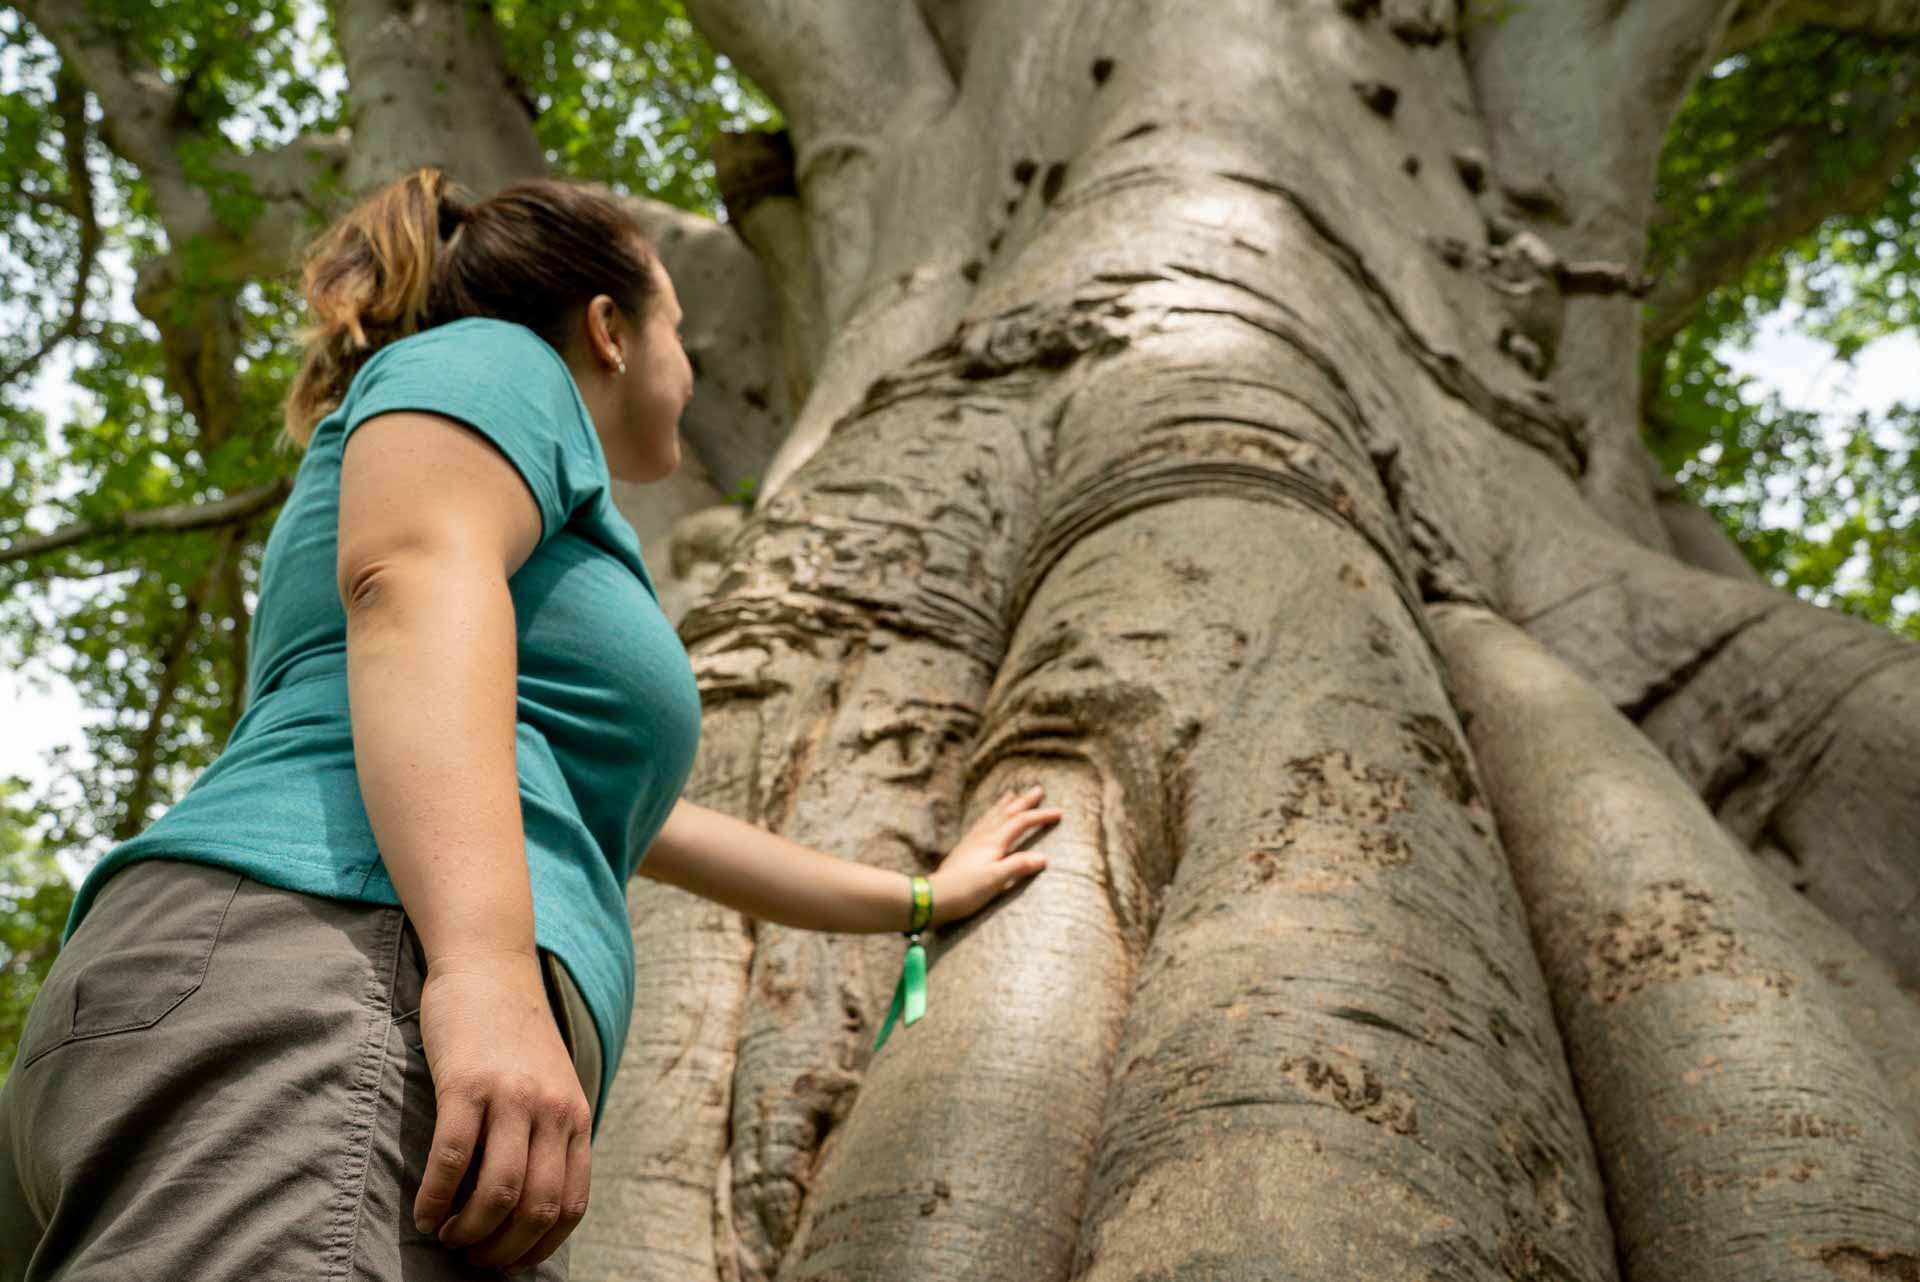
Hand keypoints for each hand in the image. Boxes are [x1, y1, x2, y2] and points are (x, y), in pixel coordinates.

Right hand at [413, 950, 592, 1275]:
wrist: (489, 966)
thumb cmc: (513, 1033)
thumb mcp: (552, 1082)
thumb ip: (549, 1132)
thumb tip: (530, 1203)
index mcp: (575, 1115)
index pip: (572, 1203)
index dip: (540, 1245)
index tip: (511, 1261)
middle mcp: (551, 1109)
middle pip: (537, 1207)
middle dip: (502, 1248)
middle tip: (472, 1256)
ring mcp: (511, 1096)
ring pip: (499, 1191)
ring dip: (469, 1230)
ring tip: (447, 1236)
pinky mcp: (467, 1084)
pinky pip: (453, 1159)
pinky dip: (435, 1199)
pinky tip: (423, 1212)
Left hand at [929, 785, 1061, 924]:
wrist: (934, 897)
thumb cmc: (965, 891)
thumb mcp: (995, 880)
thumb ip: (1018, 866)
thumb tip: (1044, 857)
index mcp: (994, 842)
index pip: (1022, 822)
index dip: (1041, 816)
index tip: (1060, 812)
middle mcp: (983, 837)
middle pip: (1007, 813)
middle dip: (1024, 802)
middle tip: (1038, 789)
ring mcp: (972, 841)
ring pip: (992, 816)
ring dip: (1005, 804)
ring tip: (1011, 794)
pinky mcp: (964, 849)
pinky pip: (981, 824)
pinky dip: (989, 816)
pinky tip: (987, 819)